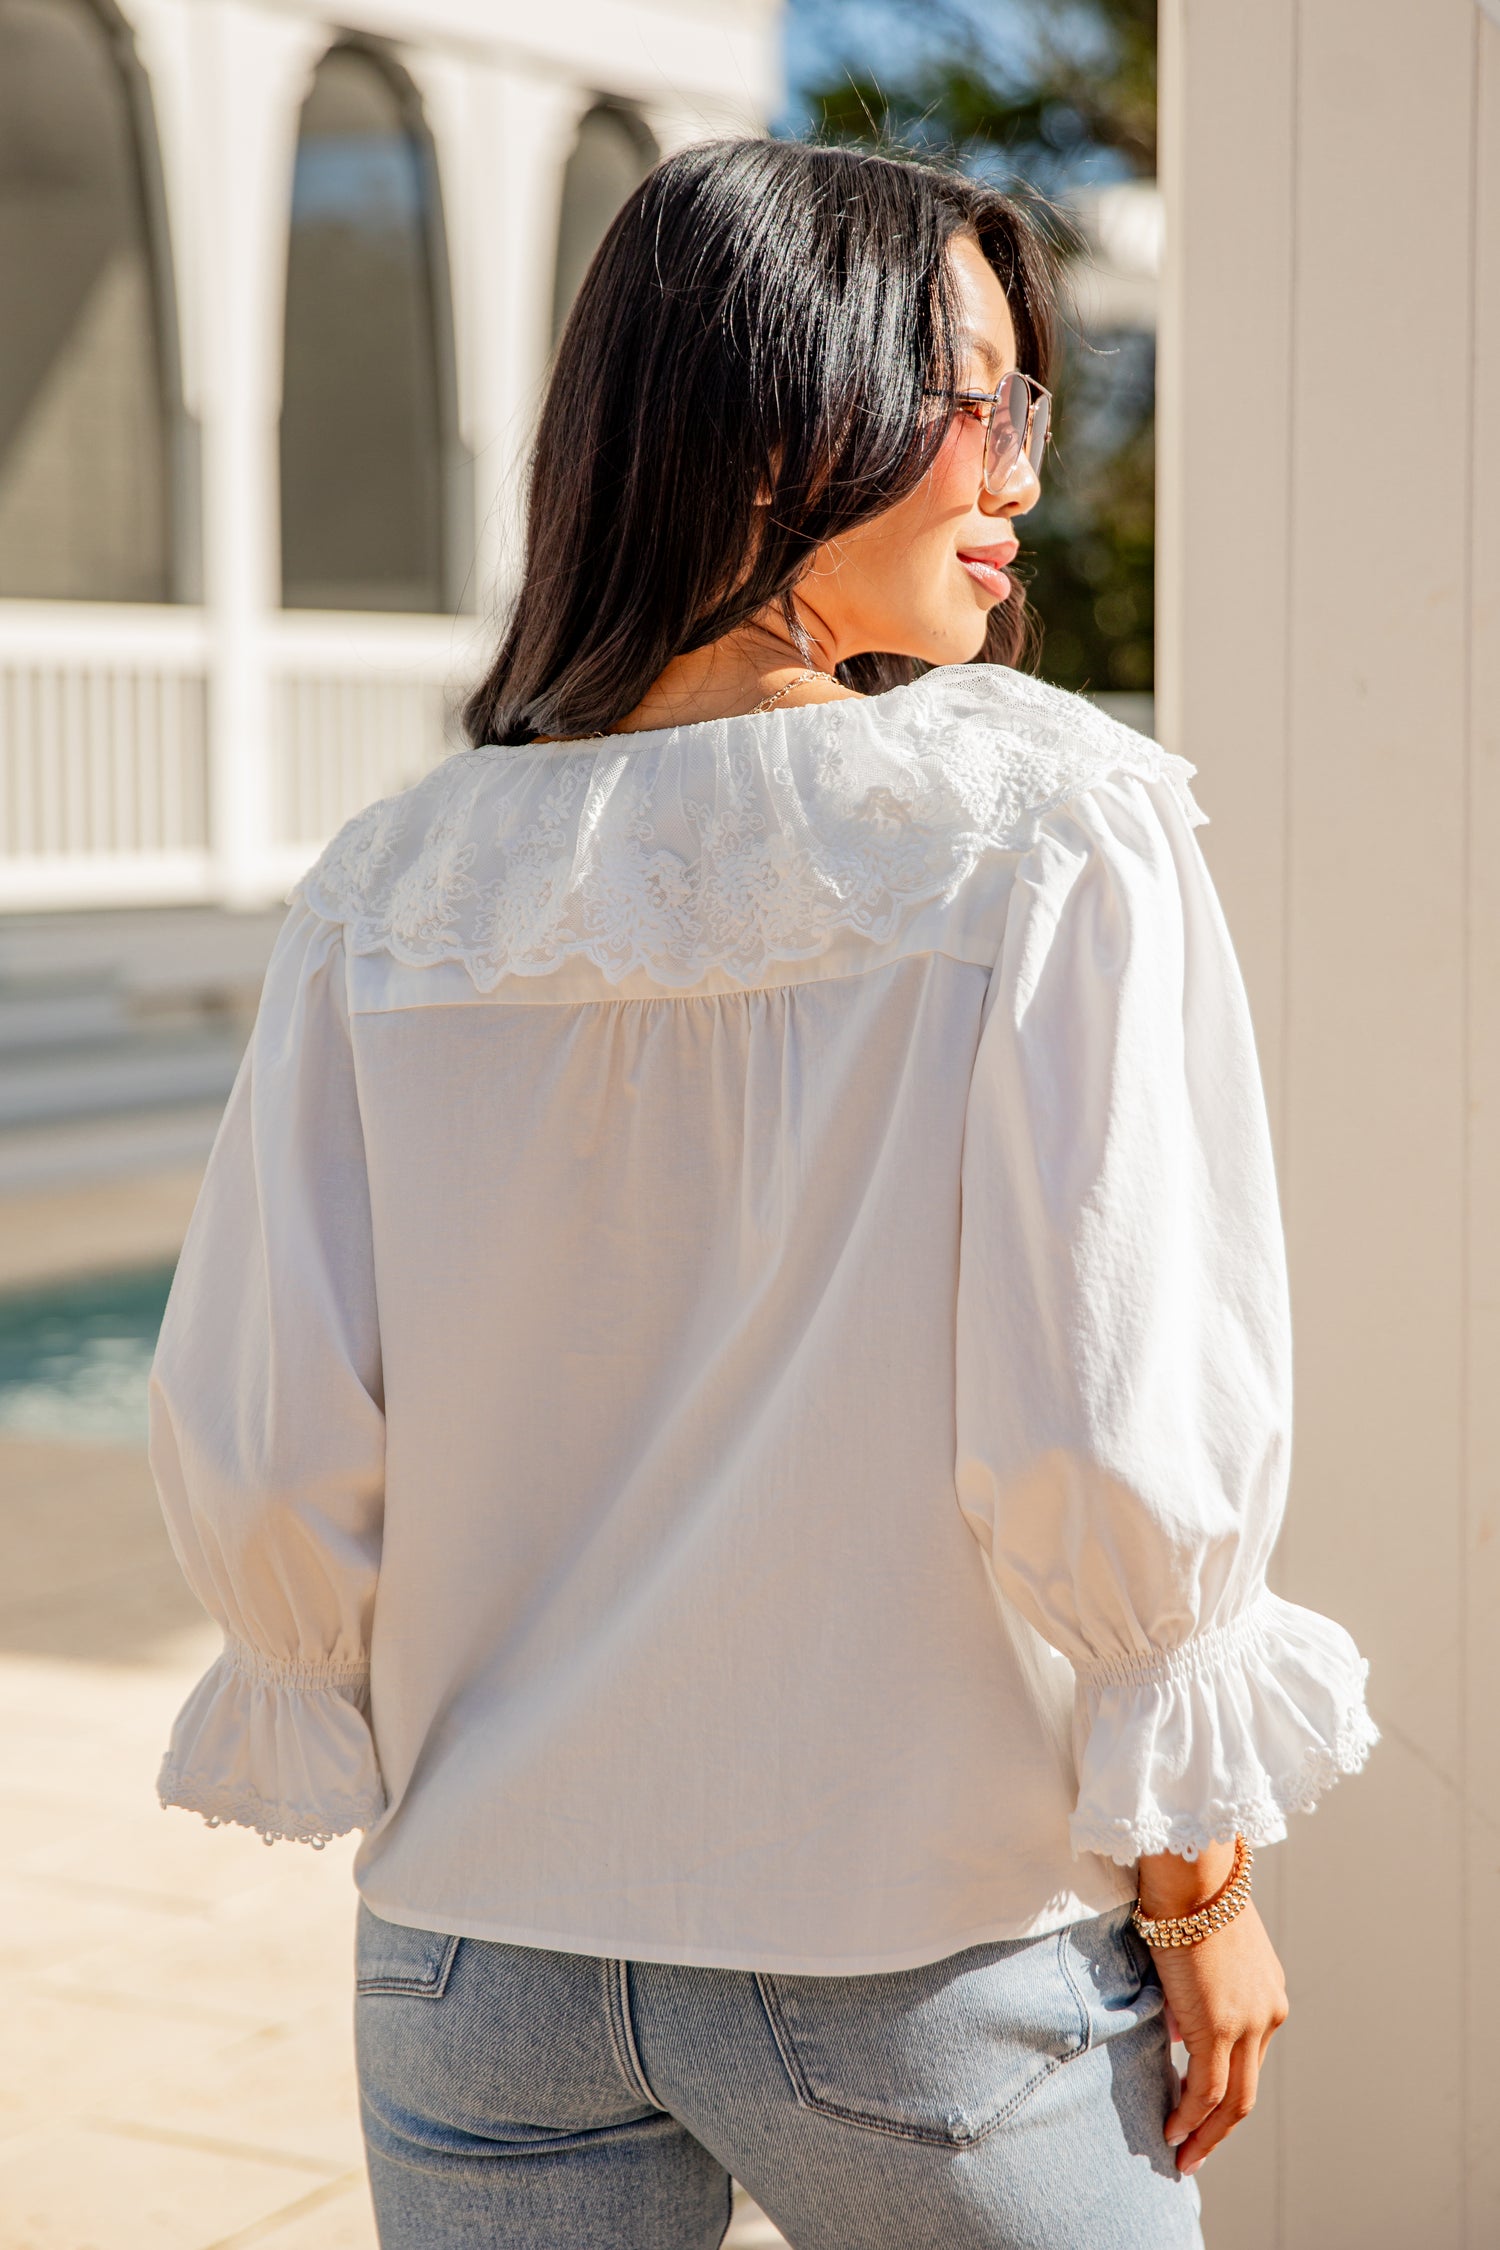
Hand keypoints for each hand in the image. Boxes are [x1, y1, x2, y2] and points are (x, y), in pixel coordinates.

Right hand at [1136, 1848, 1288, 2175]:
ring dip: (1206, 2133)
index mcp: (1268, 1994)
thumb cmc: (1187, 1895)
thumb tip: (1183, 2036)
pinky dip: (1191, 2117)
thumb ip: (1198, 1997)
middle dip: (1219, 2127)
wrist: (1191, 1871)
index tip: (1199, 2109)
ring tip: (1182, 2154)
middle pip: (1247, 2090)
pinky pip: (1207, 2088)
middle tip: (1194, 2152)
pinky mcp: (1222, 2026)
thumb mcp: (1202, 1953)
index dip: (1223, 2089)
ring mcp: (1249, 2022)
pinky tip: (1173, 2130)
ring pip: (1233, 2099)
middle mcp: (1268, 2013)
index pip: (1248, 2059)